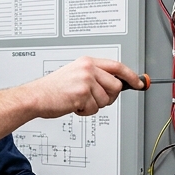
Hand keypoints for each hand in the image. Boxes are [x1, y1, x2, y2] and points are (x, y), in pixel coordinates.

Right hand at [22, 56, 138, 118]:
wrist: (36, 96)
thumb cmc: (52, 89)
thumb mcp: (75, 74)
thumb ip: (95, 76)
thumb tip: (116, 85)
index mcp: (87, 62)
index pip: (117, 66)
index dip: (130, 76)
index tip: (138, 83)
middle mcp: (88, 69)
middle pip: (115, 86)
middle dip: (108, 97)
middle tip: (94, 99)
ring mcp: (85, 81)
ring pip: (105, 100)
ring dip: (93, 106)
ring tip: (78, 101)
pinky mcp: (82, 94)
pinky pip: (94, 109)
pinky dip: (85, 111)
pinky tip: (73, 105)